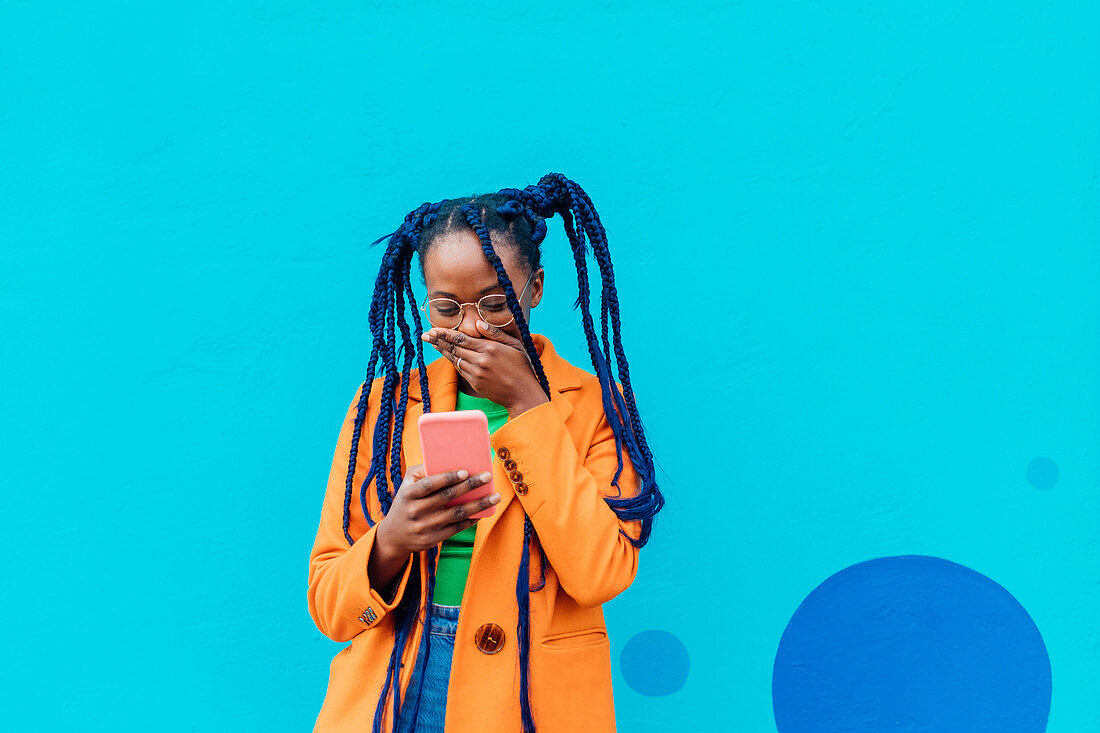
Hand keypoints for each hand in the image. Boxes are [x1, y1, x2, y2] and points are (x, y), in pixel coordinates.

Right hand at [376, 463, 500, 557]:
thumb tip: (448, 461)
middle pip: (447, 497)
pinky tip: (484, 511)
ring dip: (478, 504)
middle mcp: (416, 511)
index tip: (465, 471)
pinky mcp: (434, 539)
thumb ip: (422, 471)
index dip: (447, 477)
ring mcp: (425, 527)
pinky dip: (472, 519)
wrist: (394, 536)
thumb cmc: (406, 502)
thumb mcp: (407, 485)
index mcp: (408, 494)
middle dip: (470, 486)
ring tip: (495, 496)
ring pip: (457, 514)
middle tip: (487, 476)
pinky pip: (457, 527)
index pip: (429, 484)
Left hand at [421, 320, 549, 416]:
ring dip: (442, 351)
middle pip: (454, 348)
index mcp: (490, 348)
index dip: (445, 334)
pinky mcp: (475, 383)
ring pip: (455, 359)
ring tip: (432, 343)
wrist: (523, 393)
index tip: (433, 329)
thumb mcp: (515, 344)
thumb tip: (478, 324)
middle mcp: (481, 360)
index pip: (461, 338)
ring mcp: (476, 373)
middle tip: (425, 334)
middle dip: (438, 340)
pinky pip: (461, 370)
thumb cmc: (522, 367)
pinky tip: (447, 356)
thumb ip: (496, 333)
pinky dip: (453, 362)